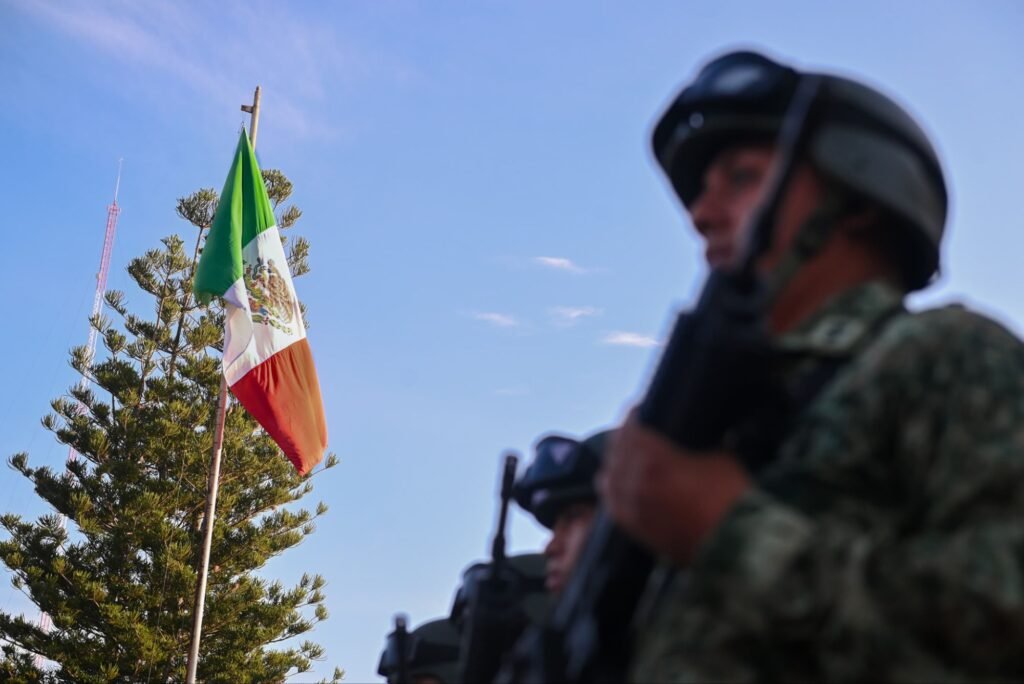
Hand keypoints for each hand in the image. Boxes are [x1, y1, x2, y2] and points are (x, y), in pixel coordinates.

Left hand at [598, 408, 751, 565]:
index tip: (640, 410)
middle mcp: (635, 483)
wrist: (739, 548)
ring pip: (608, 480)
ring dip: (615, 466)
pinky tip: (622, 487)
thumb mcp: (720, 458)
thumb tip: (691, 440)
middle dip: (623, 439)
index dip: (634, 416)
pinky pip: (614, 507)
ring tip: (626, 459)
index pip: (630, 429)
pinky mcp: (637, 531)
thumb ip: (696, 445)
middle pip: (615, 452)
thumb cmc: (734, 501)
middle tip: (634, 432)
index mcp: (654, 460)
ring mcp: (633, 509)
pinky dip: (615, 493)